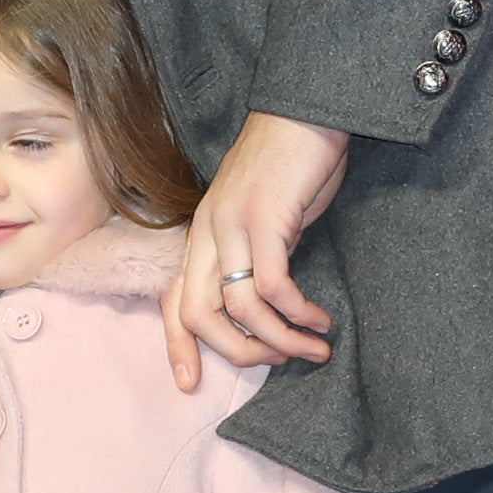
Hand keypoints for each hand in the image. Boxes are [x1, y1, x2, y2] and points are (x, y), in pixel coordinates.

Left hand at [170, 113, 348, 392]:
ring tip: (313, 348)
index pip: (173, 299)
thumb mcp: (263, 215)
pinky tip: (319, 320)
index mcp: (201, 232)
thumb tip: (269, 304)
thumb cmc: (292, 162)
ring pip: (238, 308)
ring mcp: (231, 224)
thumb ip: (256, 254)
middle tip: (275, 364)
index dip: (177, 345)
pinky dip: (295, 313)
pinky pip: (271, 286)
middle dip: (236, 352)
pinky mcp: (264, 219)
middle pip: (197, 314)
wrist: (308, 109)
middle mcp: (206, 231)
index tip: (189, 383)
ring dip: (278, 340)